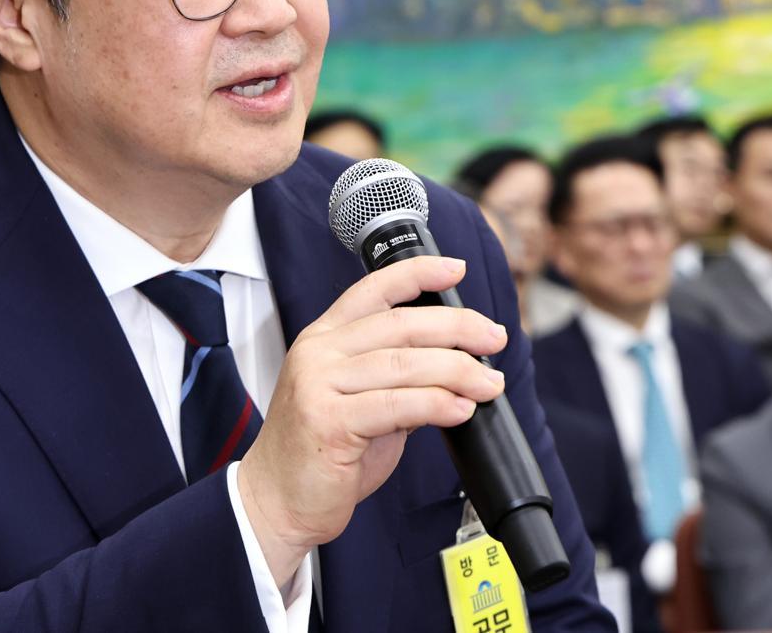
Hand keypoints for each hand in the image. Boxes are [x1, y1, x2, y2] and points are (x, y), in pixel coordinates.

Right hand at [236, 255, 507, 585]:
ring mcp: (319, 385)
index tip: (455, 269)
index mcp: (323, 338)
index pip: (372, 290)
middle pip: (399, 324)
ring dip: (457, 371)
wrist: (278, 502)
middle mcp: (318, 353)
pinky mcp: (328, 421)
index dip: (416, 273)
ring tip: (489, 383)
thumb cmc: (320, 454)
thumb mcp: (357, 401)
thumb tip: (452, 367)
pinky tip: (461, 409)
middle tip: (493, 338)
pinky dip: (438, 404)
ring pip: (404, 364)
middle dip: (457, 328)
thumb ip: (394, 379)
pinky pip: (397, 406)